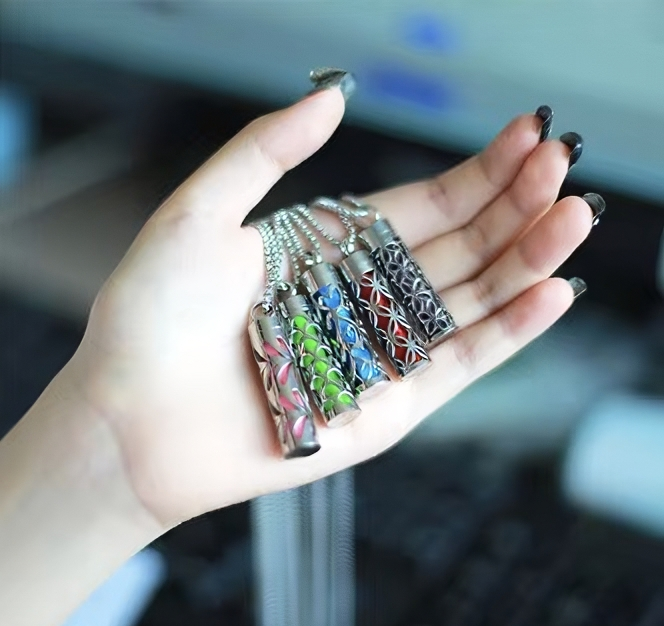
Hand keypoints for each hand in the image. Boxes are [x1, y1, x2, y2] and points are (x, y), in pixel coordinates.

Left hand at [68, 86, 594, 526]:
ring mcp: (381, 354)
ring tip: (576, 217)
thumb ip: (265, 152)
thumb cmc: (151, 317)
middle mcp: (361, 298)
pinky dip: (507, 331)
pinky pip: (458, 364)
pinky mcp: (390, 408)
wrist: (133, 421)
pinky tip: (552, 291)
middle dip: (514, 208)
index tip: (527, 136)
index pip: (421, 207)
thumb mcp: (198, 214)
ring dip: (527, 261)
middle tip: (564, 166)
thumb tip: (332, 95)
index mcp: (328, 251)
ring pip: (469, 302)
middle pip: (457, 250)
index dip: (476, 173)